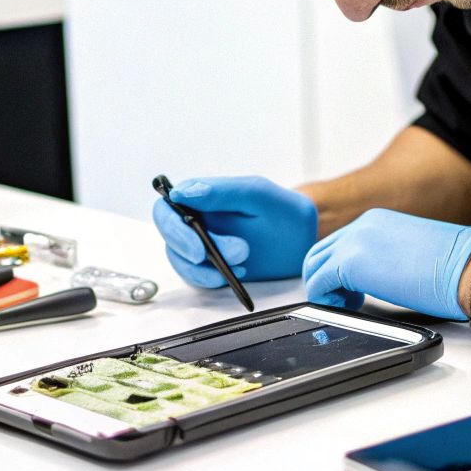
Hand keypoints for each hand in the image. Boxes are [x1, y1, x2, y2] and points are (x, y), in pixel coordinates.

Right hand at [151, 175, 317, 287]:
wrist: (304, 239)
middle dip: (194, 252)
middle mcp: (196, 221)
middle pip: (170, 238)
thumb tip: (181, 193)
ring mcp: (202, 246)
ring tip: (241, 264)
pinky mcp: (211, 268)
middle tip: (233, 254)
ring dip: (206, 269)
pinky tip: (237, 273)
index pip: (167, 208)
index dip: (172, 227)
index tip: (197, 245)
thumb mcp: (257, 194)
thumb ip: (221, 191)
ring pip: (182, 262)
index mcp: (201, 197)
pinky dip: (213, 280)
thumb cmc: (283, 210)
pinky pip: (197, 278)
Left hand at [301, 208, 470, 318]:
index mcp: (378, 221)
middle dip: (325, 278)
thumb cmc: (457, 267)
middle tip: (345, 300)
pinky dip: (324, 299)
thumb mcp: (414, 253)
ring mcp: (354, 242)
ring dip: (323, 288)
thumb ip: (390, 257)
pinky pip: (319, 283)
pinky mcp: (351, 264)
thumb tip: (383, 275)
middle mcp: (362, 225)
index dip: (339, 269)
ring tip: (347, 305)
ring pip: (314, 264)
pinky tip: (347, 309)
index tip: (352, 289)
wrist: (470, 267)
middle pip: (320, 250)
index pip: (341, 242)